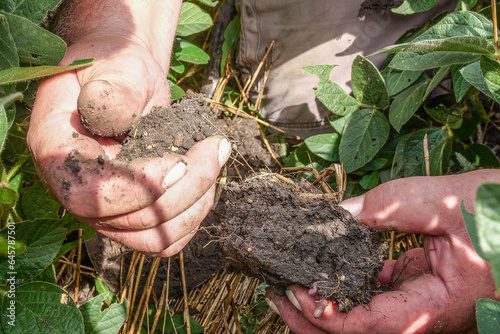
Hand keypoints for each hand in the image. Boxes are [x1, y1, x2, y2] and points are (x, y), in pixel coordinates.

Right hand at [27, 0, 230, 256]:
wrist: (126, 79)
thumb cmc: (117, 67)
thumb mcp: (115, 64)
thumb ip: (114, 88)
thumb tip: (110, 113)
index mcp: (58, 153)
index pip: (92, 196)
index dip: (141, 187)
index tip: (182, 160)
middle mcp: (78, 191)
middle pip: (132, 222)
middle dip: (187, 187)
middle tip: (218, 145)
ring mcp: (107, 209)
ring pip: (154, 237)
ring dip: (197, 202)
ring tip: (216, 157)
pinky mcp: (134, 213)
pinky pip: (165, 237)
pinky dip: (194, 213)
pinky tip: (208, 179)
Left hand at [266, 170, 499, 332]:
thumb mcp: (444, 201)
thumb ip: (389, 207)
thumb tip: (338, 215)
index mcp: (440, 306)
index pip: (373, 326)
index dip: (329, 316)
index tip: (296, 290)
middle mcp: (428, 315)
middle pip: (361, 332)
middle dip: (314, 319)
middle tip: (277, 294)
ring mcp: (423, 304)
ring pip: (365, 320)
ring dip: (326, 304)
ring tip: (292, 282)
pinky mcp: (420, 289)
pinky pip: (377, 298)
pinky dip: (348, 286)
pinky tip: (331, 267)